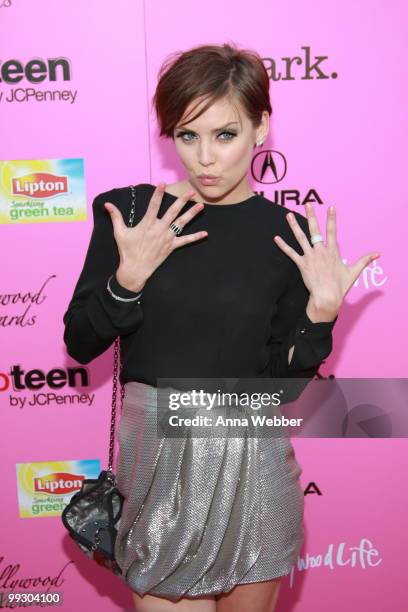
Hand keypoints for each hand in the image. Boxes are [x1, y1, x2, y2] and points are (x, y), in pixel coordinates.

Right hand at [104, 183, 207, 292]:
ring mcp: (167, 238)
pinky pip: (185, 241)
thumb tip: (107, 204)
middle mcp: (159, 229)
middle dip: (182, 201)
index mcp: (147, 224)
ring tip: (201, 206)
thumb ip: (116, 217)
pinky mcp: (171, 247)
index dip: (158, 194)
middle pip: (172, 212)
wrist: (135, 269)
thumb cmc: (127, 251)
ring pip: (181, 224)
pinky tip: (205, 233)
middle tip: (190, 192)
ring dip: (192, 215)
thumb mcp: (120, 232)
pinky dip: (195, 237)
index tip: (163, 184)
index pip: (153, 205)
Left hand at [273, 203, 380, 318]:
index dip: (331, 218)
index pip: (332, 231)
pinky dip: (283, 245)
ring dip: (294, 226)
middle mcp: (321, 251)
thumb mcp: (354, 272)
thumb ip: (365, 260)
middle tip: (307, 204)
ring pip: (300, 238)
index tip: (331, 207)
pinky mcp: (302, 264)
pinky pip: (291, 253)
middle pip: (315, 230)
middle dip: (311, 216)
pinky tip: (276, 238)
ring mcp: (310, 257)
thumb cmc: (340, 286)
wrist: (327, 297)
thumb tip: (378, 254)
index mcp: (332, 251)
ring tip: (288, 215)